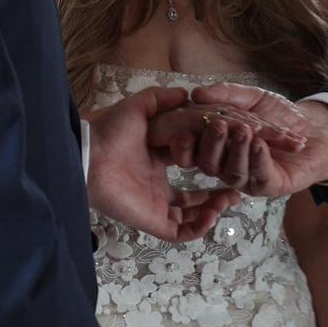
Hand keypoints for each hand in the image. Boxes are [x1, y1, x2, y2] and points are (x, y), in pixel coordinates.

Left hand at [87, 86, 239, 242]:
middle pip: (194, 198)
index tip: (231, 158)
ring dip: (213, 211)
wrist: (89, 153)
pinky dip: (199, 228)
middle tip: (238, 187)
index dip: (212, 165)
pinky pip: (180, 233)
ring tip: (230, 198)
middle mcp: (157, 185)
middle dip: (218, 195)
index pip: (191, 167)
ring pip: (191, 217)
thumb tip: (188, 94)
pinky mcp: (151, 220)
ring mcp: (154, 205)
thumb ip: (163, 98)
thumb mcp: (141, 106)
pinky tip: (213, 213)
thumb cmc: (110, 129)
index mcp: (156, 160)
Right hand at [161, 83, 327, 196]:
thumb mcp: (251, 98)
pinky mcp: (269, 186)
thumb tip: (196, 93)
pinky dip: (258, 160)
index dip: (183, 145)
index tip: (181, 131)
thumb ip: (226, 94)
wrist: (315, 127)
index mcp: (217, 148)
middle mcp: (226, 166)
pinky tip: (259, 143)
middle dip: (212, 145)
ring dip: (237, 150)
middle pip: (209, 163)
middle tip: (218, 125)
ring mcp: (247, 179)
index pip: (192, 150)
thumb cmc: (279, 114)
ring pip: (233, 172)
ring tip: (243, 129)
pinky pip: (259, 178)